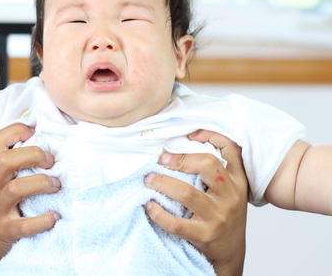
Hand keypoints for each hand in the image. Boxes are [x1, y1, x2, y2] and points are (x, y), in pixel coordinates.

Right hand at [0, 123, 60, 272]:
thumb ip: (4, 169)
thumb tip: (35, 149)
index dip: (16, 131)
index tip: (35, 133)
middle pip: (6, 161)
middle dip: (32, 155)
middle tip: (51, 161)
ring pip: (16, 189)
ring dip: (41, 184)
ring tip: (56, 185)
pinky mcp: (4, 231)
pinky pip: (25, 225)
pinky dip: (43, 220)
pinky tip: (54, 217)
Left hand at [144, 130, 247, 275]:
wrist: (231, 251)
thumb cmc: (224, 213)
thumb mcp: (229, 188)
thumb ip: (217, 168)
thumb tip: (186, 140)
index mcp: (237, 181)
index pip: (232, 150)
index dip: (211, 136)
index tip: (189, 135)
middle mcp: (231, 195)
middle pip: (208, 165)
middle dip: (181, 159)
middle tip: (161, 159)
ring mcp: (218, 216)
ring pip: (187, 193)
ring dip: (163, 183)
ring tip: (149, 180)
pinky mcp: (205, 235)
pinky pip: (176, 223)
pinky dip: (158, 213)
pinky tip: (149, 205)